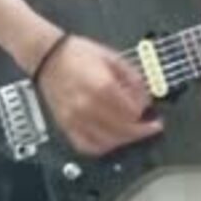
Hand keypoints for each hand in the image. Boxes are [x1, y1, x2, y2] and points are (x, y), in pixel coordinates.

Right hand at [35, 35, 163, 156]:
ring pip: (108, 142)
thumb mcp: (114, 58)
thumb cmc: (77, 54)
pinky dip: (103, 147)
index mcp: (102, 87)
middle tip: (152, 127)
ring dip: (125, 140)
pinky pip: (87, 146)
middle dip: (142, 130)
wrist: (47, 55)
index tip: (149, 108)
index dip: (145, 111)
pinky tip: (112, 140)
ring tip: (134, 133)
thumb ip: (134, 80)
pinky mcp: (66, 125)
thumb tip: (146, 99)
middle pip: (124, 130)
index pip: (133, 112)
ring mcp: (75, 118)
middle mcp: (88, 106)